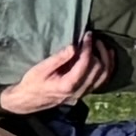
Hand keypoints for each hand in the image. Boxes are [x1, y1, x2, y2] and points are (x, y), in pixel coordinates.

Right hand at [0, 40, 115, 117]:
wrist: (27, 101)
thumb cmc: (32, 83)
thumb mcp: (41, 69)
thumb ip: (59, 58)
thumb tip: (74, 46)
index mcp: (68, 85)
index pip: (86, 63)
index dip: (88, 47)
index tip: (87, 35)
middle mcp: (79, 91)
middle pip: (99, 69)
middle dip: (98, 51)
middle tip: (93, 38)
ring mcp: (83, 93)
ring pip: (104, 76)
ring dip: (106, 58)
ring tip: (101, 45)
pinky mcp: (84, 92)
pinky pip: (102, 80)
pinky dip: (108, 67)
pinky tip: (108, 56)